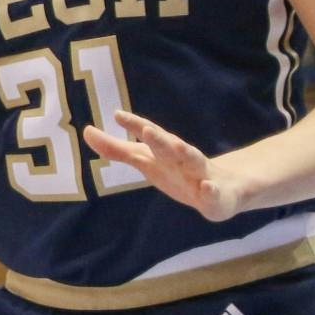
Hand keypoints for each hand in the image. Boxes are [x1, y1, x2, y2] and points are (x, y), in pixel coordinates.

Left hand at [83, 111, 245, 221]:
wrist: (228, 190)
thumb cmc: (180, 172)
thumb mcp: (147, 161)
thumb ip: (117, 149)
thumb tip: (87, 131)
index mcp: (167, 153)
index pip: (150, 136)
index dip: (135, 126)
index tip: (117, 115)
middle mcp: (185, 160)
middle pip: (171, 146)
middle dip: (160, 139)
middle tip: (147, 130)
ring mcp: (204, 177)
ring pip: (196, 163)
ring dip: (187, 154)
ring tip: (178, 147)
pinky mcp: (218, 199)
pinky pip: (215, 196)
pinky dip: (211, 192)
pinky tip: (206, 188)